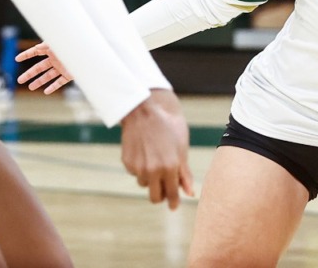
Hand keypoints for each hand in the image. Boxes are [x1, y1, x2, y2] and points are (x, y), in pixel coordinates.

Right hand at [16, 42, 73, 93]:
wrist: (90, 52)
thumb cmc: (74, 43)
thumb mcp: (59, 42)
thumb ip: (48, 45)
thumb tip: (36, 47)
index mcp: (52, 49)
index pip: (36, 51)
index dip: (26, 54)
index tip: (16, 59)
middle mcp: (56, 58)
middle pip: (39, 67)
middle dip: (29, 74)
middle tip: (19, 80)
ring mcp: (62, 67)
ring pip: (47, 76)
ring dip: (39, 82)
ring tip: (30, 88)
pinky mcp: (69, 74)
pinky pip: (59, 82)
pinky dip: (53, 86)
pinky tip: (46, 92)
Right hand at [121, 90, 194, 208]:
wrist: (143, 112)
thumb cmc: (167, 127)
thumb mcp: (181, 147)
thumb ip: (184, 172)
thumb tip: (190, 193)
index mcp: (170, 167)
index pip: (172, 194)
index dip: (173, 202)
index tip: (173, 206)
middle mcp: (153, 170)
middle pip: (154, 198)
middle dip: (160, 196)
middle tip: (164, 188)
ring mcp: (138, 168)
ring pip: (144, 184)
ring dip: (150, 178)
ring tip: (154, 159)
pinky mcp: (127, 163)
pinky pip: (135, 173)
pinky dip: (139, 168)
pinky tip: (144, 152)